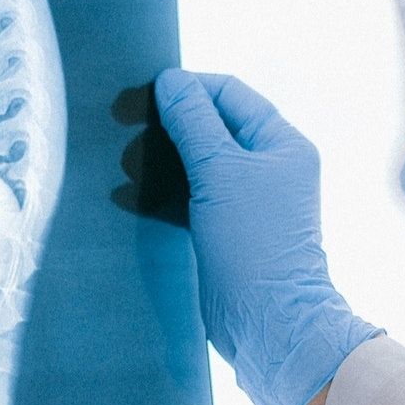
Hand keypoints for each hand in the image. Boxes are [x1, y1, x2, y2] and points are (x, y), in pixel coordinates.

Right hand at [154, 70, 380, 404]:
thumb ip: (193, 123)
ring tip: (122, 165)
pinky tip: (128, 196)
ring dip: (161, 161)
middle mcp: (270, 167)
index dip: (188, 88)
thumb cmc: (253, 242)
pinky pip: (191, 198)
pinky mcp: (227, 231)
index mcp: (282, 143)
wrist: (268, 324)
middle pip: (212, 127)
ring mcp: (249, 201)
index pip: (230, 94)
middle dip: (169, 126)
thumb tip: (170, 80)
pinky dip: (163, 193)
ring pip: (197, 164)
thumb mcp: (219, 172)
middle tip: (125, 130)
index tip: (143, 95)